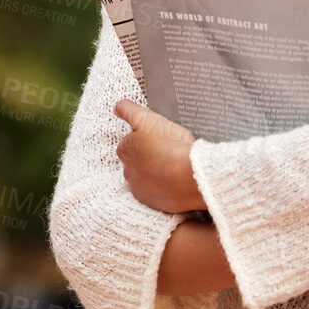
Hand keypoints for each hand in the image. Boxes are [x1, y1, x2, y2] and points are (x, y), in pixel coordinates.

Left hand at [113, 99, 205, 213]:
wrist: (190, 178)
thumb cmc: (171, 146)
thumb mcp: (149, 119)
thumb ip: (129, 111)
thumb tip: (117, 106)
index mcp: (125, 150)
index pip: (132, 140)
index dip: (148, 137)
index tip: (161, 138)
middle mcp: (127, 171)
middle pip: (138, 160)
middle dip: (150, 156)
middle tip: (169, 151)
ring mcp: (140, 189)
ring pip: (147, 177)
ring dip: (157, 172)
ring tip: (175, 166)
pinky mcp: (153, 202)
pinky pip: (157, 192)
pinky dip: (164, 187)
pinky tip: (177, 180)